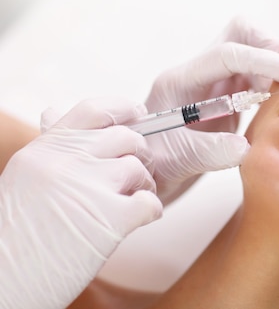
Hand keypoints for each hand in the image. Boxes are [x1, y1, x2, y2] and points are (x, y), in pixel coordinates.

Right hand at [0, 98, 162, 308]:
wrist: (4, 283)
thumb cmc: (15, 235)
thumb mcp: (26, 178)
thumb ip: (52, 151)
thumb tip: (54, 113)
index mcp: (45, 150)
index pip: (93, 110)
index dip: (122, 107)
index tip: (138, 112)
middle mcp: (66, 161)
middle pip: (125, 137)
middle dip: (139, 154)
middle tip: (137, 175)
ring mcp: (89, 187)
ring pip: (138, 168)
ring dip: (144, 185)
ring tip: (132, 201)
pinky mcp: (110, 219)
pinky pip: (150, 202)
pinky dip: (151, 210)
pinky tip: (139, 220)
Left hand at [144, 17, 278, 203]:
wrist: (145, 174)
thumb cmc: (153, 167)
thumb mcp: (174, 163)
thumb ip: (208, 153)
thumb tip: (244, 148)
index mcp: (182, 81)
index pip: (225, 55)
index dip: (260, 59)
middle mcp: (200, 74)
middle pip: (238, 33)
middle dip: (267, 46)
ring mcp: (215, 83)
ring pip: (251, 49)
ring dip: (272, 66)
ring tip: (277, 97)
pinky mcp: (229, 96)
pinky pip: (257, 75)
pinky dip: (273, 82)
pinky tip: (273, 106)